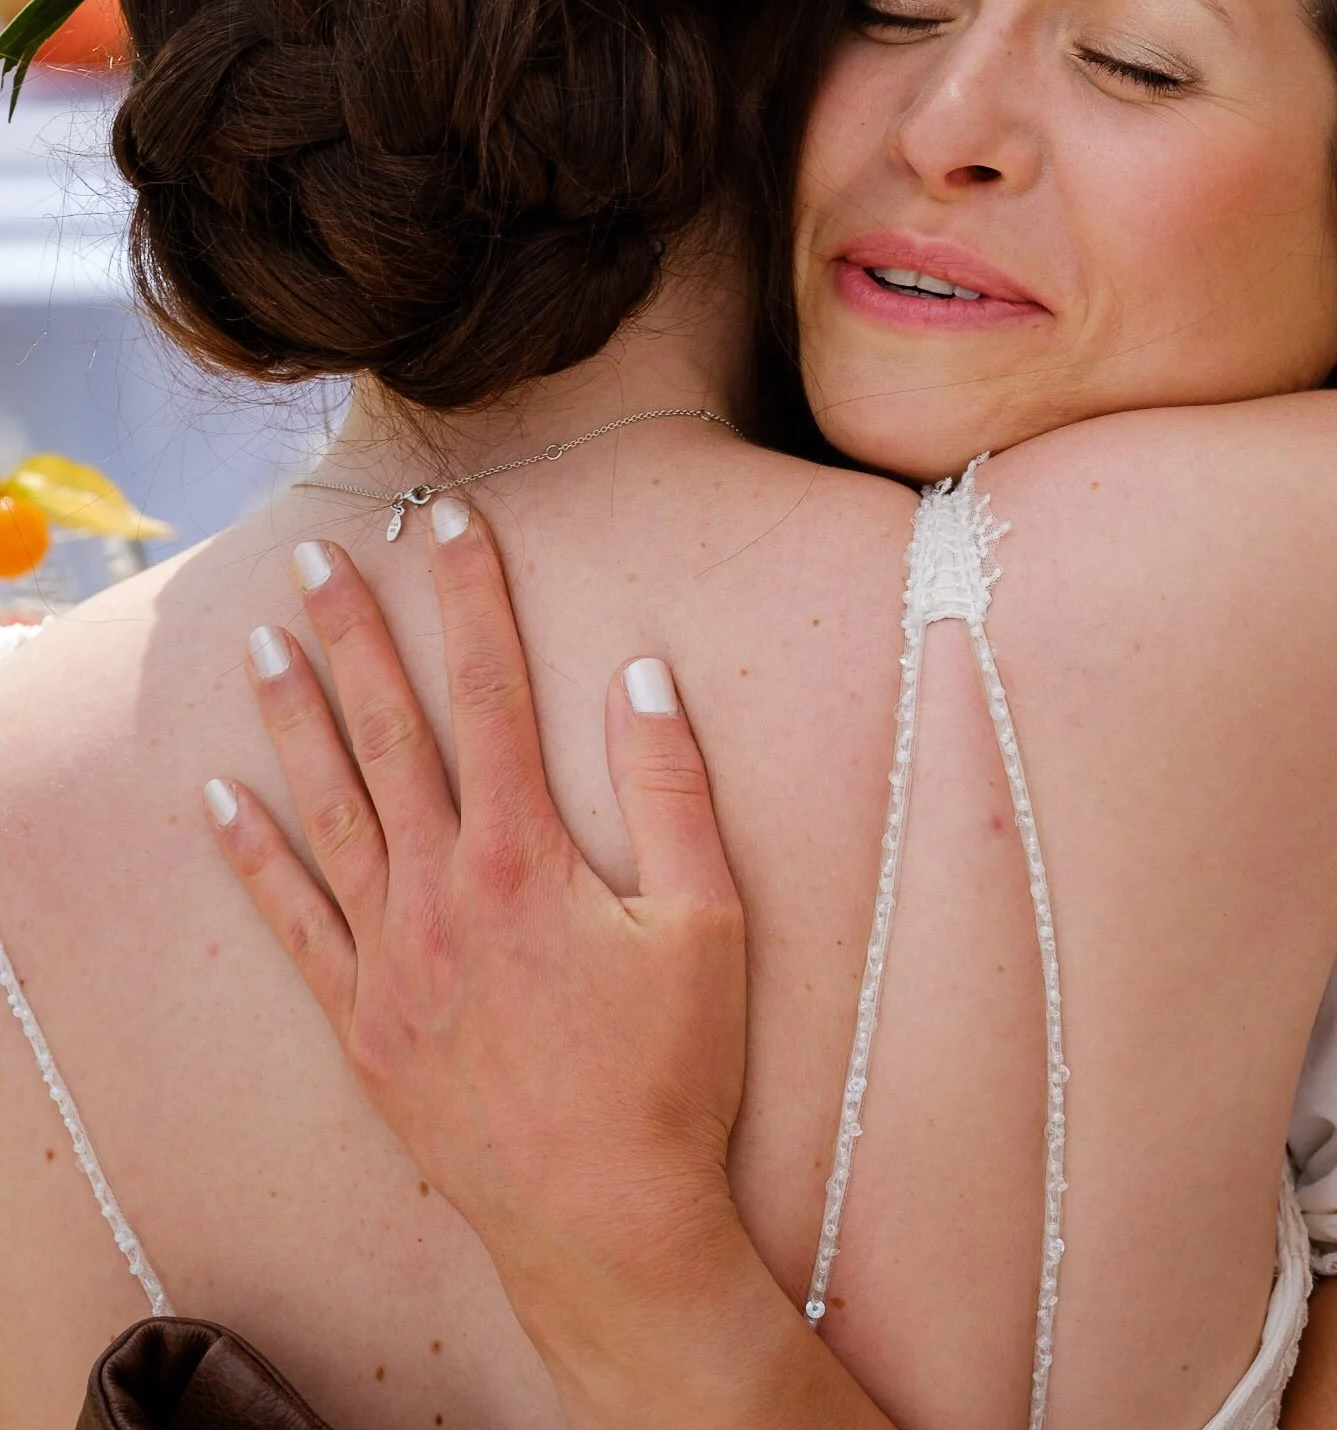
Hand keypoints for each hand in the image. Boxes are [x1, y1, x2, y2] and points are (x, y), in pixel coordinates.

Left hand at [208, 502, 751, 1392]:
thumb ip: (673, 790)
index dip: (472, 598)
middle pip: (389, 734)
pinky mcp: (362, 1022)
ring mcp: (389, 960)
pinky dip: (254, 858)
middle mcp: (441, 894)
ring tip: (260, 644)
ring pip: (329, 811)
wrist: (603, 1223)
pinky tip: (219, 802)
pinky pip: (292, 922)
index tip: (450, 523)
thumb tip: (641, 676)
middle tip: (317, 557)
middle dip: (354, 634)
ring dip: (293, 720)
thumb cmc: (669, 1074)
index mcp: (526, 860)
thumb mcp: (708, 923)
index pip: (492, 694)